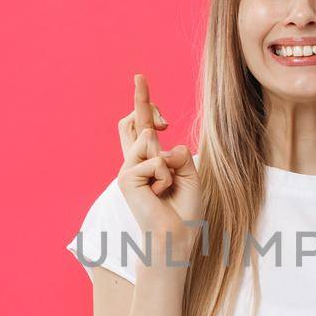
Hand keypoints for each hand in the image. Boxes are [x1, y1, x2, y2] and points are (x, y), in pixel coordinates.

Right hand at [116, 74, 203, 260]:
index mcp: (149, 160)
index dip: (142, 101)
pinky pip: (154, 161)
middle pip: (133, 121)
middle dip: (144, 103)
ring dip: (167, 162)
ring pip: (150, 140)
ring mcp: (128, 169)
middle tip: (160, 111)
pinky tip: (159, 194)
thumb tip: (161, 139)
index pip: (141, 124)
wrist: (176, 237)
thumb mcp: (190, 175)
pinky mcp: (125, 178)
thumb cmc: (184, 211)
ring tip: (164, 187)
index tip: (140, 78)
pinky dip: (165, 177)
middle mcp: (134, 162)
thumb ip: (179, 154)